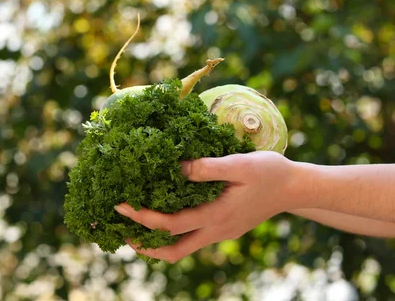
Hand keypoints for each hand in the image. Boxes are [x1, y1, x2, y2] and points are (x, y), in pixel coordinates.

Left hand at [114, 151, 297, 262]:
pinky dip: (173, 234)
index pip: (171, 225)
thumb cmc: (269, 172)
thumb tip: (175, 167)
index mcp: (216, 216)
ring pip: (183, 248)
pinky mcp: (224, 229)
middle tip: (120, 229)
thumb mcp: (240, 164)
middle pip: (173, 251)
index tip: (120, 205)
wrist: (296, 188)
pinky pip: (193, 238)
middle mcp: (216, 230)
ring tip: (135, 227)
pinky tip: (165, 216)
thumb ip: (207, 167)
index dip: (142, 218)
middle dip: (144, 244)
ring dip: (158, 242)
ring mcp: (221, 233)